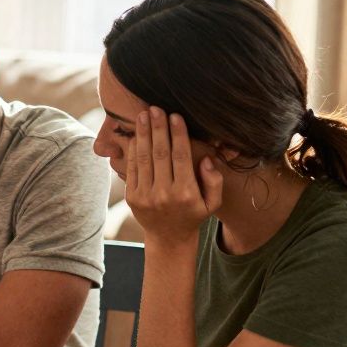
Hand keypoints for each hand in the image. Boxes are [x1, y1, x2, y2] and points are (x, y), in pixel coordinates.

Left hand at [124, 106, 222, 244]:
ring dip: (143, 135)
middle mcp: (164, 194)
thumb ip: (214, 181)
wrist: (168, 238)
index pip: (181, 157)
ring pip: (144, 159)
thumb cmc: (193, 214)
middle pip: (160, 154)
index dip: (177, 135)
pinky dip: (134, 150)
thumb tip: (206, 159)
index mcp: (186, 193)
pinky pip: (133, 169)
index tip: (175, 116)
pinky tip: (137, 135)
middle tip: (156, 108)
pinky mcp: (132, 197)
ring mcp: (145, 196)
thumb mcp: (212, 202)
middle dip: (158, 129)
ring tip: (143, 115)